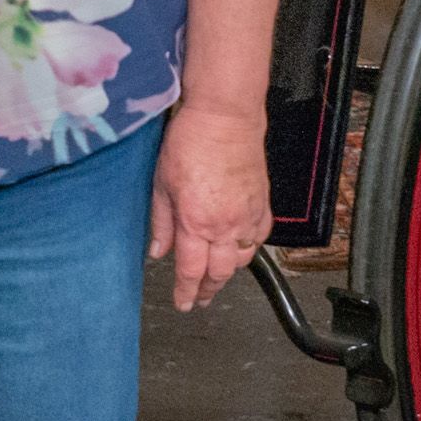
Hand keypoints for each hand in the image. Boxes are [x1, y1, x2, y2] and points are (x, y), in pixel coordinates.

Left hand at [149, 102, 271, 310]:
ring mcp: (248, 216)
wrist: (226, 117)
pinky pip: (260, 236)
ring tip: (217, 276)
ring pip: (242, 259)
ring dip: (228, 272)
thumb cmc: (189, 142)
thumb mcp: (162, 183)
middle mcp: (225, 226)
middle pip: (219, 273)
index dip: (186, 292)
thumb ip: (161, 222)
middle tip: (200, 298)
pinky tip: (240, 246)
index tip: (183, 303)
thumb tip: (157, 251)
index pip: (191, 271)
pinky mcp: (263, 204)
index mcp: (195, 223)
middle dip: (208, 290)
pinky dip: (250, 247)